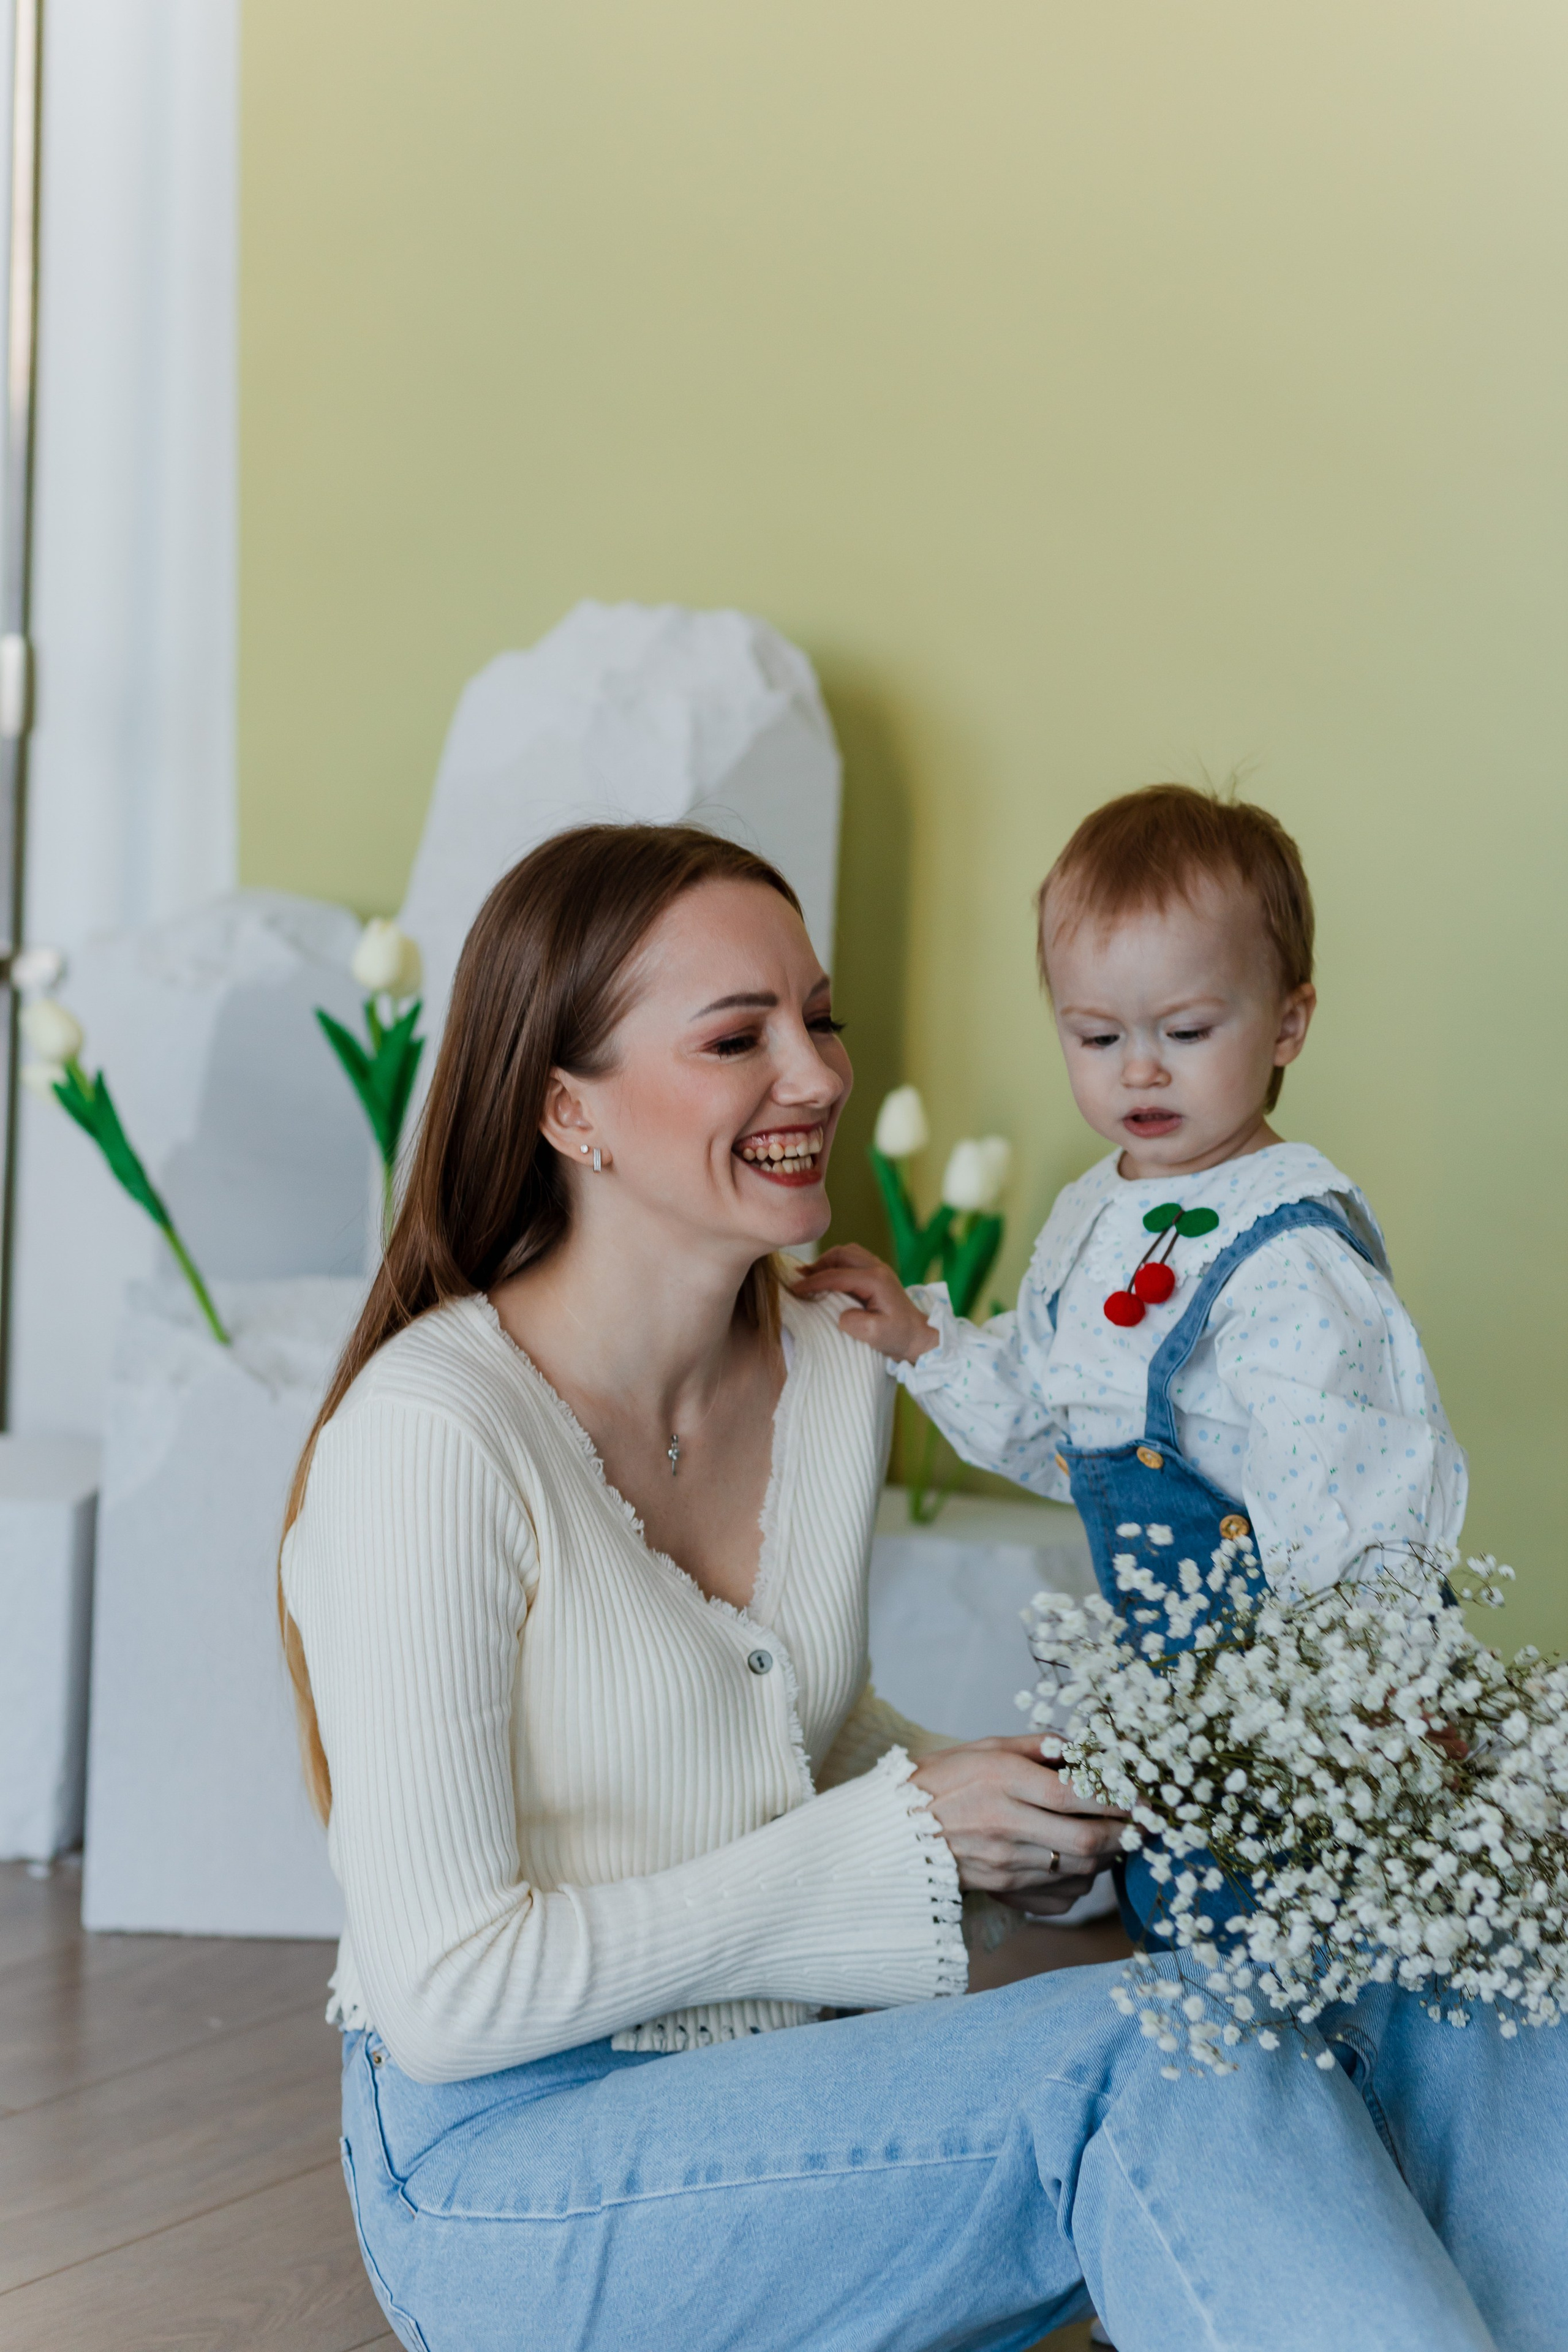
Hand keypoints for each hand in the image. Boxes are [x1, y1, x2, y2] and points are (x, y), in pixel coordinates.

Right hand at [792, 1243, 939, 1365]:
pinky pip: (853, 1258)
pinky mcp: (878, 1273)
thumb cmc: (898, 1336)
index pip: (837, 1275)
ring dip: (827, 1261)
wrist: (918, 1336)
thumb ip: (853, 1322)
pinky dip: (837, 1263)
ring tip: (811, 1275)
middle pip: (841, 1254)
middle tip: (800, 1278)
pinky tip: (828, 1276)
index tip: (794, 1289)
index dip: (813, 1282)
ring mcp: (879, 1268)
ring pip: (847, 1252)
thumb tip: (840, 1313)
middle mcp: (877, 1268)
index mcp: (876, 1280)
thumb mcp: (874, 1335)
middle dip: (818, 1264)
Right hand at [910, 1735, 1126, 1915]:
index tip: (1143, 1797)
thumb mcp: (984, 1747)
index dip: (1118, 1799)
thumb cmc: (940, 1780)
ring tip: (1113, 1838)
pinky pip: (1061, 1897)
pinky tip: (1079, 1863)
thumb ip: (1037, 1745)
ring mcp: (1005, 1863)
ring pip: (1079, 1869)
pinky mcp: (1004, 1889)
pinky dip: (1082, 1882)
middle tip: (1143, 1825)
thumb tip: (1084, 1747)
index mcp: (1002, 1780)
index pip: (1074, 1795)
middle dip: (1125, 1834)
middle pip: (1085, 1840)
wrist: (894, 1831)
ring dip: (1107, 1856)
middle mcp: (1005, 1824)